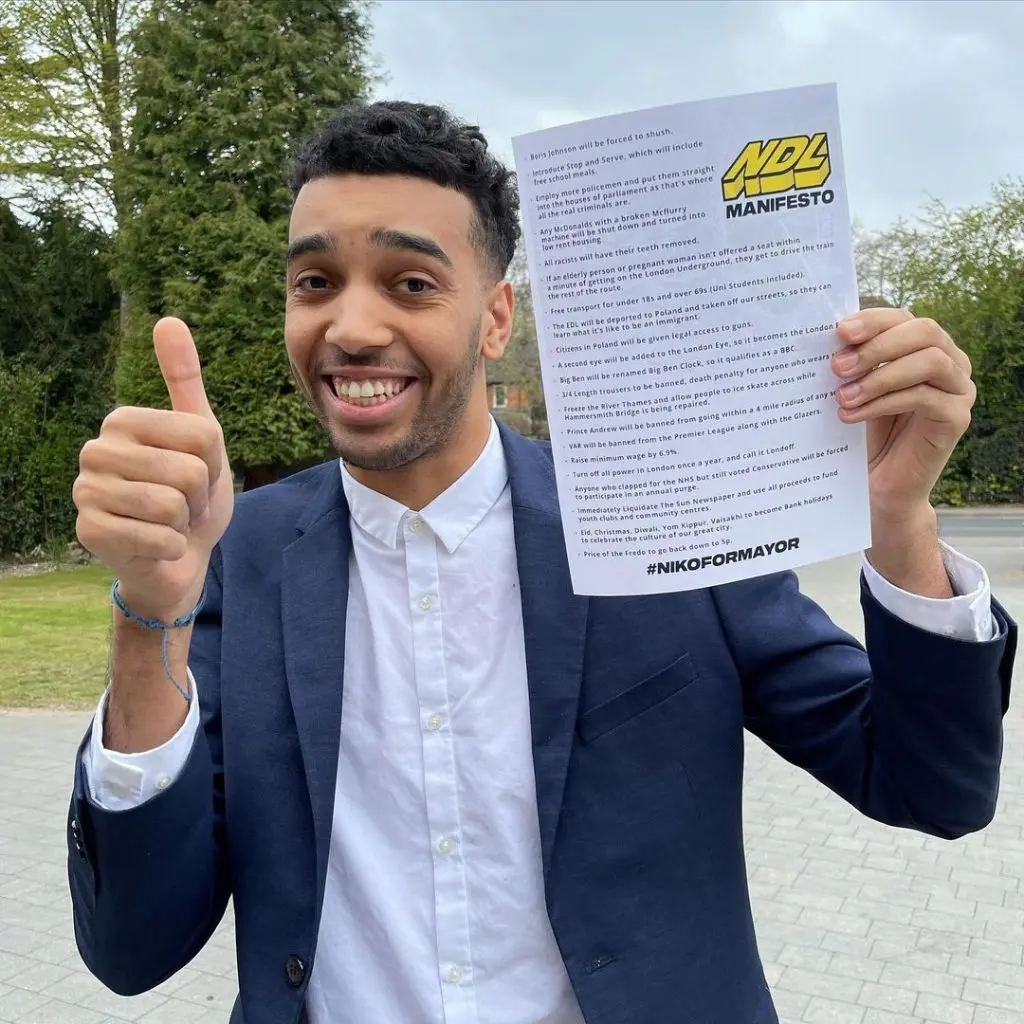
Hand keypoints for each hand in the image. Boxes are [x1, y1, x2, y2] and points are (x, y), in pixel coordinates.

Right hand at [74, 318, 233, 620]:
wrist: (178, 559)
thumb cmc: (191, 497)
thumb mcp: (201, 437)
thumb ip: (185, 381)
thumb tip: (168, 320)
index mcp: (123, 421)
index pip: (202, 435)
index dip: (214, 463)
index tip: (197, 475)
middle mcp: (95, 450)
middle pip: (188, 470)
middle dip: (199, 496)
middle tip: (183, 505)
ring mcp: (85, 492)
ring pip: (172, 504)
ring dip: (184, 522)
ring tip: (169, 522)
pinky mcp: (88, 532)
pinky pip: (161, 537)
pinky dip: (172, 547)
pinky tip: (155, 546)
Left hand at [831, 308, 974, 521]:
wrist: (877, 482)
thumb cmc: (864, 430)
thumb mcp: (856, 388)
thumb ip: (853, 360)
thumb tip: (831, 337)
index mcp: (924, 346)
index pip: (903, 318)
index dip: (873, 320)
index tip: (840, 331)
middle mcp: (950, 361)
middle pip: (924, 332)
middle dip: (877, 345)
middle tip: (838, 366)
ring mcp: (958, 388)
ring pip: (929, 361)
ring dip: (879, 376)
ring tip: (842, 396)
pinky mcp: (957, 417)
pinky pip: (924, 397)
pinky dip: (884, 402)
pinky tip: (852, 414)